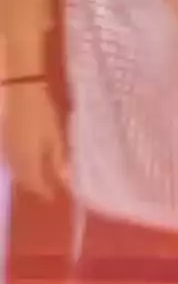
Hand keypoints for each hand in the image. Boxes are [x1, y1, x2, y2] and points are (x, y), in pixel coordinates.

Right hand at [3, 83, 66, 198]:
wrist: (16, 88)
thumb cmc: (40, 111)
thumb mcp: (55, 135)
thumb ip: (59, 159)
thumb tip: (65, 181)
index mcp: (28, 163)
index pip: (36, 186)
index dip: (45, 192)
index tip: (54, 195)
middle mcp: (12, 161)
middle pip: (23, 180)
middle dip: (34, 185)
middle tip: (45, 187)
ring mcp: (3, 150)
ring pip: (13, 170)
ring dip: (24, 175)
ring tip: (36, 174)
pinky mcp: (0, 140)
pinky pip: (7, 159)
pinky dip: (16, 163)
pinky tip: (23, 158)